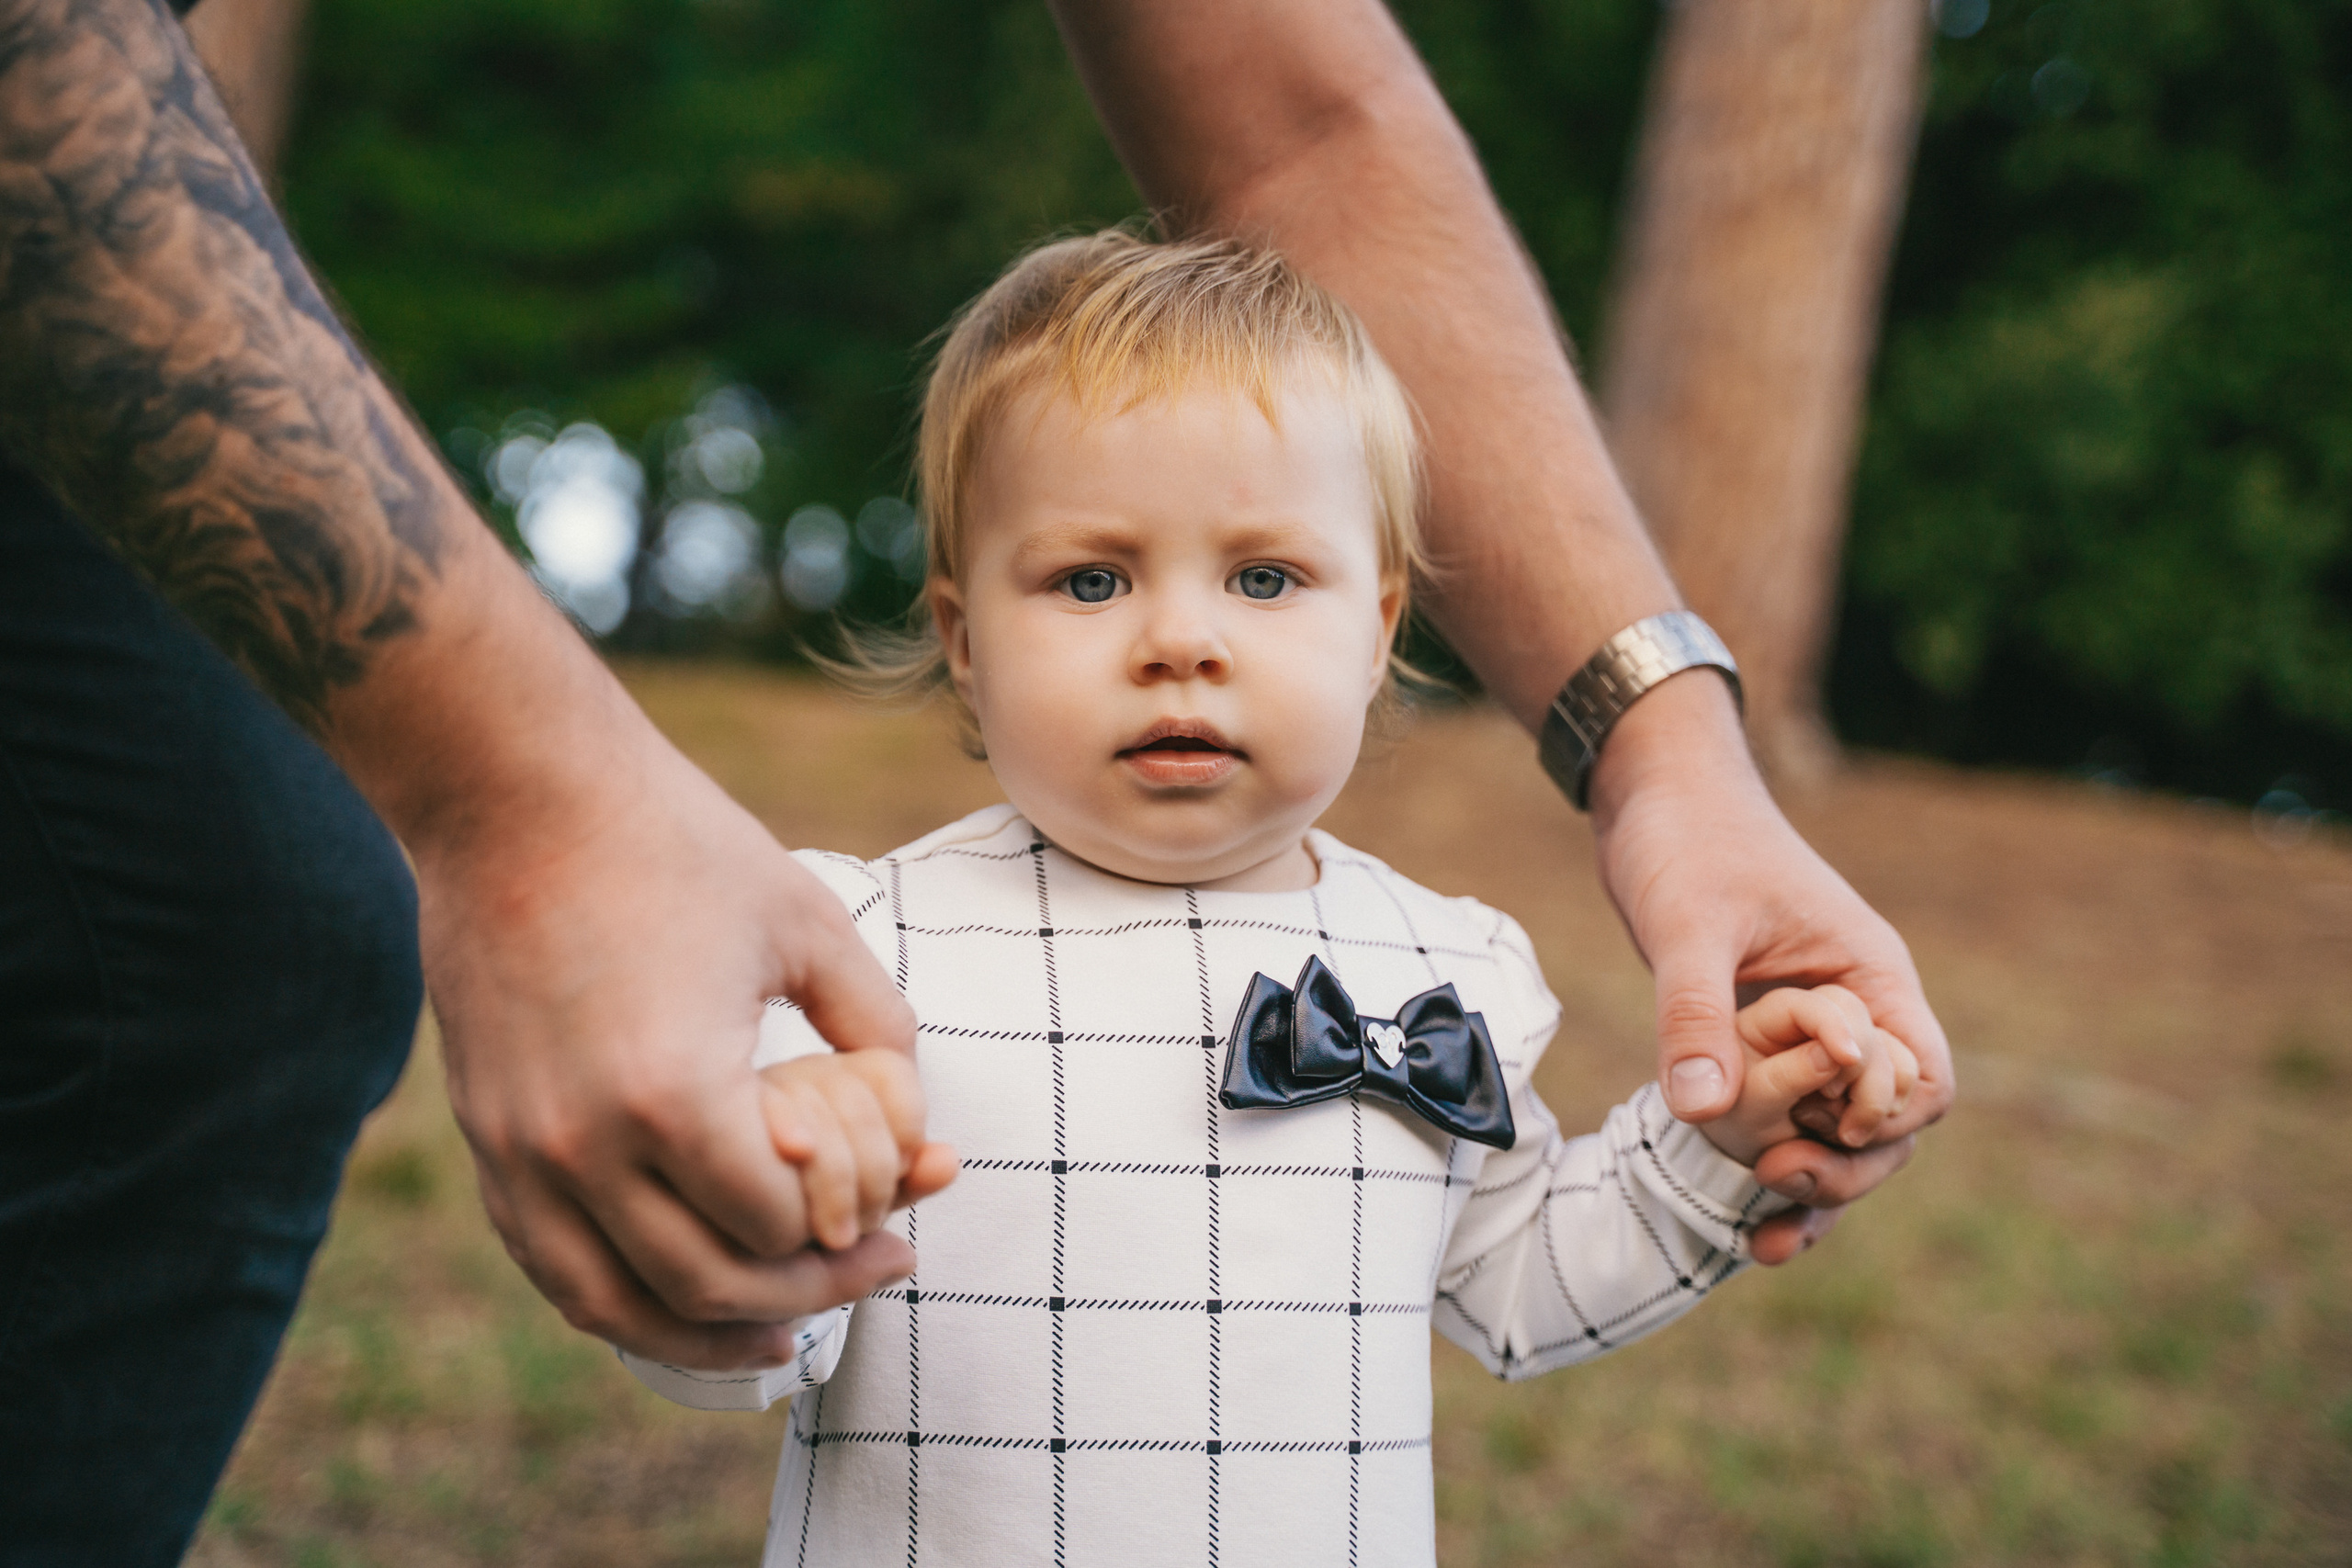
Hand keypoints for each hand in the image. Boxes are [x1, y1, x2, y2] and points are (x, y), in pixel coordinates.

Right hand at [420, 730, 934, 1369]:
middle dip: (809, 1293)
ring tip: (782, 1338)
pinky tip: (679, 1299)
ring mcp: (521, 1153)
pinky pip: (552, 1264)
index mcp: (673, 1096)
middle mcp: (584, 1148)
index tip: (910, 1215)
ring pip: (616, 1305)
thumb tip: (917, 1120)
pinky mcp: (490, 1140)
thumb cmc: (673, 846)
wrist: (515, 796)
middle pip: (708, 1282)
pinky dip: (621, 1301)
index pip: (780, 1223)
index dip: (858, 1232)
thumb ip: (875, 1032)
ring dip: (708, 1334)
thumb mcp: (808, 926)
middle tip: (877, 1269)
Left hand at [1586, 675, 1952, 1263]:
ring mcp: (1809, 1035)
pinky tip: (1736, 1220)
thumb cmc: (1686, 838)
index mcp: (1869, 977)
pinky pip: (1785, 1119)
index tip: (1817, 1132)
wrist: (1651, 796)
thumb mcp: (1687, 923)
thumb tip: (1701, 1113)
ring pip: (1839, 1133)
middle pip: (1891, 1124)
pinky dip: (1769, 1165)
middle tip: (1776, 1188)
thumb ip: (1694, 1012)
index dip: (1887, 1121)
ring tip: (1760, 1242)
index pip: (1924, 1075)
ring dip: (1812, 1186)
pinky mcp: (1762, 1045)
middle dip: (1848, 1169)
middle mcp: (1854, 1013)